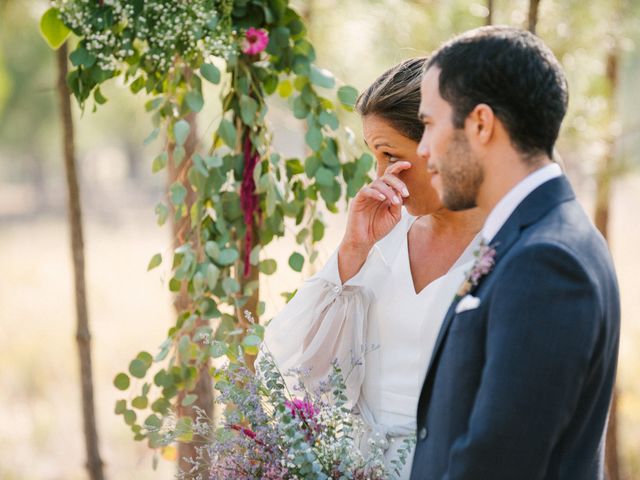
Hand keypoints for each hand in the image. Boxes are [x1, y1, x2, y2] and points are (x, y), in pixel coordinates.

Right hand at [338, 161, 410, 281]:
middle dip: (398, 182)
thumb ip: (398, 204)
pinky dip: (375, 192)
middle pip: (386, 176)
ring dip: (389, 191)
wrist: (365, 240)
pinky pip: (366, 190)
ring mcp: (366, 194)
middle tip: (406, 192)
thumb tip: (401, 193)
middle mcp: (375, 190)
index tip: (410, 165)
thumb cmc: (378, 228)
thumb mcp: (394, 216)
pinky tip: (382, 198)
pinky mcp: (357, 200)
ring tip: (395, 201)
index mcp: (385, 192)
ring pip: (378, 183)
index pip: (391, 175)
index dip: (399, 167)